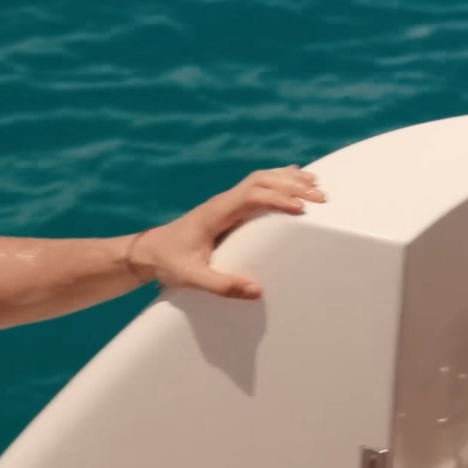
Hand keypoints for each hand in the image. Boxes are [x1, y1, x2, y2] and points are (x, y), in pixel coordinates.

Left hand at [125, 165, 323, 298]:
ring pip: (260, 179)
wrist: (148, 251)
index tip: (301, 210)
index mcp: (215, 213)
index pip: (251, 195)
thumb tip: (256, 290)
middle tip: (320, 197)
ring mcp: (225, 202)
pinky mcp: (227, 208)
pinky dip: (278, 180)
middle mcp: (222, 202)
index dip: (277, 198)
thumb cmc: (169, 263)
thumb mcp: (192, 277)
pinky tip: (295, 177)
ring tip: (315, 185)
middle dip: (291, 185)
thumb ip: (222, 285)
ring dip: (287, 179)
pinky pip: (256, 186)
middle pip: (260, 180)